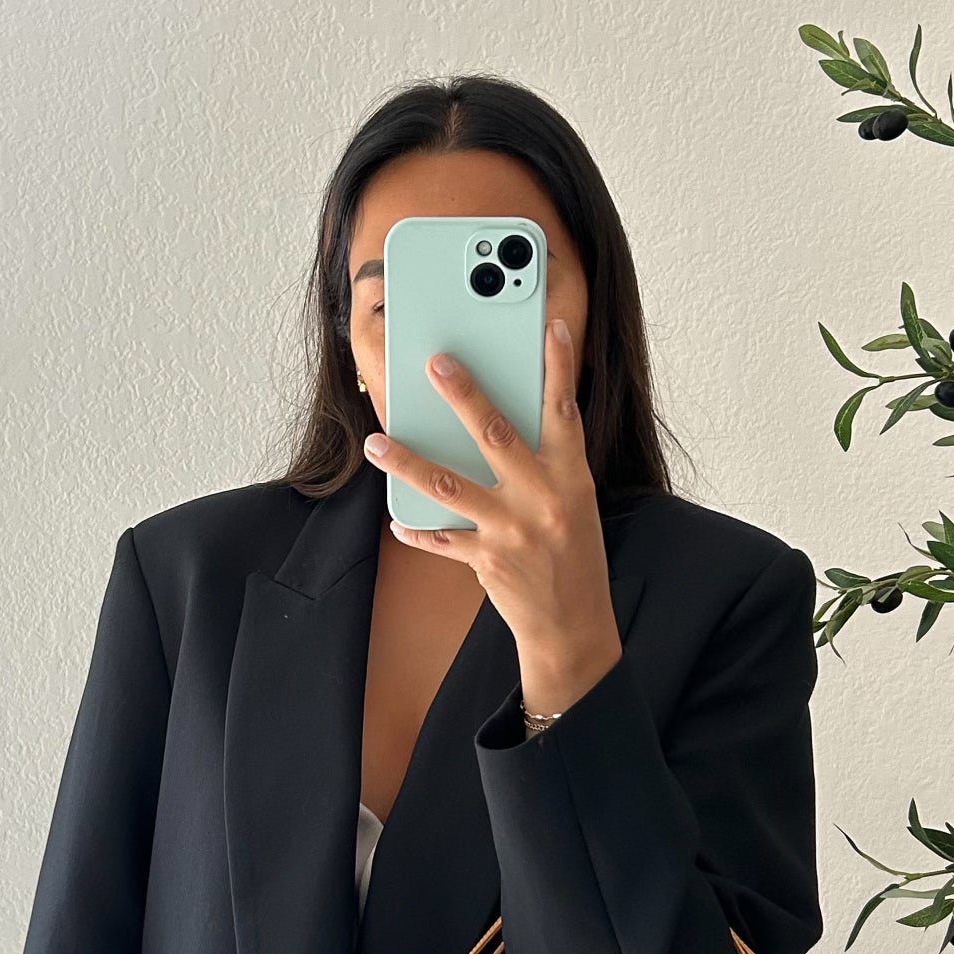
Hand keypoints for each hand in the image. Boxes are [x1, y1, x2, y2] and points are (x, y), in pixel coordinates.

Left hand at [362, 318, 622, 714]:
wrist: (574, 627)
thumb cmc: (574, 557)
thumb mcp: (574, 504)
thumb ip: (544, 465)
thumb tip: (496, 426)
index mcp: (571, 479)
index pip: (564, 411)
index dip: (559, 366)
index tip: (548, 326)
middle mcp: (542, 500)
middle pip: (496, 435)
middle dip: (463, 396)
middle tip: (435, 364)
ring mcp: (511, 531)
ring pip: (449, 486)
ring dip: (408, 462)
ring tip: (378, 443)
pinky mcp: (486, 561)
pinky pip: (440, 538)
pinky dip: (416, 528)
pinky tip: (397, 517)